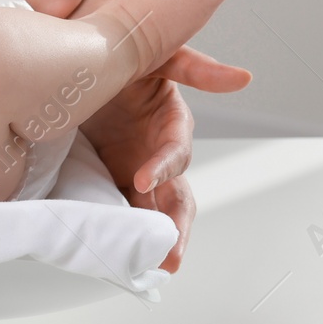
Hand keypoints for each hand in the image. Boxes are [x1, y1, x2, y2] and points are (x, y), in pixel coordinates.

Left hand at [79, 45, 251, 272]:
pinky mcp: (110, 179)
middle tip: (169, 256)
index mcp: (170, 124)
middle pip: (175, 197)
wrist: (80, 64)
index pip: (174, 151)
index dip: (163, 167)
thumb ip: (195, 67)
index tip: (141, 181)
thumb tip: (243, 78)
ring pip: (152, 212)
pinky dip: (121, 230)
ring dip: (154, 239)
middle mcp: (156, 153)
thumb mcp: (158, 56)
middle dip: (176, 227)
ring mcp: (134, 169)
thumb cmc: (123, 56)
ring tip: (150, 267)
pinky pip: (119, 209)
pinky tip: (117, 252)